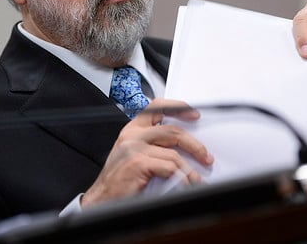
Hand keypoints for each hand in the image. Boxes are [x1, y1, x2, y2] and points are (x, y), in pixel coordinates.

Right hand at [81, 99, 213, 208]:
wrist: (102, 199)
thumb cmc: (119, 179)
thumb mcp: (133, 154)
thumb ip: (153, 144)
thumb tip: (183, 146)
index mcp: (132, 129)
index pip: (157, 107)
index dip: (178, 108)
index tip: (194, 114)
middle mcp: (133, 135)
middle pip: (173, 131)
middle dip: (194, 144)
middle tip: (205, 155)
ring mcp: (134, 148)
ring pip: (174, 152)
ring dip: (190, 168)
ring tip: (197, 179)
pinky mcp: (138, 162)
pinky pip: (170, 168)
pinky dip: (182, 178)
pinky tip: (185, 184)